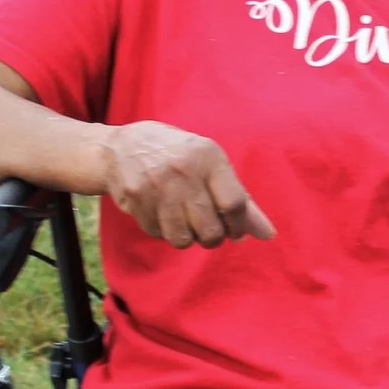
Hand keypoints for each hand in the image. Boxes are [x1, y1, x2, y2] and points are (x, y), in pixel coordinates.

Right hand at [96, 121, 276, 247]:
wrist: (119, 148)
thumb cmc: (177, 156)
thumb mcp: (210, 164)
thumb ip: (241, 199)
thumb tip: (269, 235)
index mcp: (208, 156)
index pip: (234, 203)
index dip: (239, 225)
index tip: (235, 229)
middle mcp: (183, 170)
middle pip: (211, 229)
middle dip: (213, 237)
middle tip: (208, 229)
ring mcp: (157, 186)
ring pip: (183, 239)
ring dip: (187, 237)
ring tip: (184, 219)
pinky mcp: (136, 200)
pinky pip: (160, 235)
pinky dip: (164, 231)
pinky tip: (162, 212)